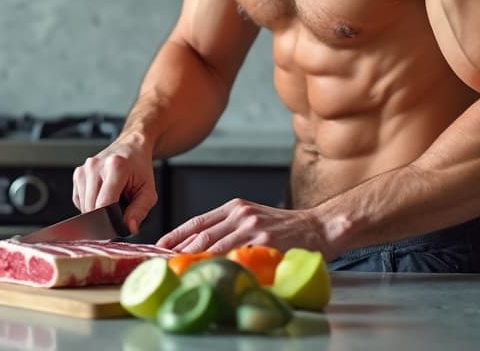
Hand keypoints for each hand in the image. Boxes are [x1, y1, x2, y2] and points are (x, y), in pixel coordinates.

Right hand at [72, 139, 156, 235]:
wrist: (131, 148)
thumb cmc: (139, 169)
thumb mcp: (148, 191)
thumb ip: (139, 211)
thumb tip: (129, 228)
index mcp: (115, 167)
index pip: (103, 203)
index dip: (109, 220)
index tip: (117, 225)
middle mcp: (96, 166)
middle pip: (91, 207)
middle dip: (104, 216)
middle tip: (118, 208)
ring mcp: (84, 169)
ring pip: (83, 205)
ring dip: (96, 210)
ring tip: (111, 198)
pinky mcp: (78, 173)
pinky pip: (79, 200)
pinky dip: (89, 203)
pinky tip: (101, 195)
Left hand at [156, 198, 328, 254]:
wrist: (319, 227)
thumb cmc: (286, 227)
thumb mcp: (254, 218)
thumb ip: (230, 228)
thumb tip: (201, 246)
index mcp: (235, 207)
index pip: (198, 221)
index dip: (176, 234)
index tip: (159, 246)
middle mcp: (241, 214)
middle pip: (202, 235)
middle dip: (179, 250)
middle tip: (161, 263)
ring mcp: (253, 228)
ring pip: (215, 245)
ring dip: (193, 259)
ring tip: (178, 271)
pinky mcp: (266, 242)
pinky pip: (237, 257)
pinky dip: (220, 265)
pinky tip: (209, 273)